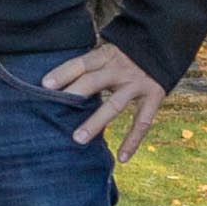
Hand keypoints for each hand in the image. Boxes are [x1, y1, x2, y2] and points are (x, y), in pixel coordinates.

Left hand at [38, 42, 166, 161]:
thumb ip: (89, 68)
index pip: (82, 63)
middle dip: (75, 95)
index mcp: (106, 56)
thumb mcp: (107, 54)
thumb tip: (55, 86)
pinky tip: (122, 158)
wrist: (161, 48)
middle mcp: (121, 69)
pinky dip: (133, 140)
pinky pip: (142, 122)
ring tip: (78, 139)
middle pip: (94, 82)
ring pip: (114, 105)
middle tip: (54, 110)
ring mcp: (138, 84)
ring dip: (96, 122)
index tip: (45, 86)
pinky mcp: (154, 97)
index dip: (64, 73)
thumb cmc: (124, 56)